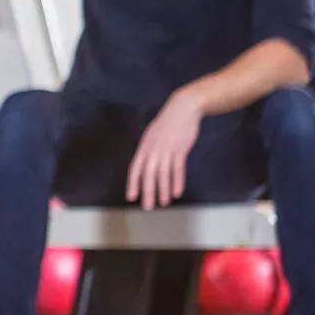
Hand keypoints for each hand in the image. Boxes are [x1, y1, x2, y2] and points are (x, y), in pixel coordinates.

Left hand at [127, 90, 204, 209]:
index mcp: (144, 146)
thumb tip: (146, 165)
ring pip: (163, 173)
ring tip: (163, 203)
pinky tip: (177, 192)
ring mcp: (166, 149)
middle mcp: (153, 149)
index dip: (133, 183)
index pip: (135, 168)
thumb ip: (149, 150)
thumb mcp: (153, 135)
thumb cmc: (168, 123)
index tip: (131, 197)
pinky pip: (177, 168)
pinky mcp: (180, 149)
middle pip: (148, 174)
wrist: (183, 108)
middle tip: (148, 207)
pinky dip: (177, 181)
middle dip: (147, 191)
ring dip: (163, 189)